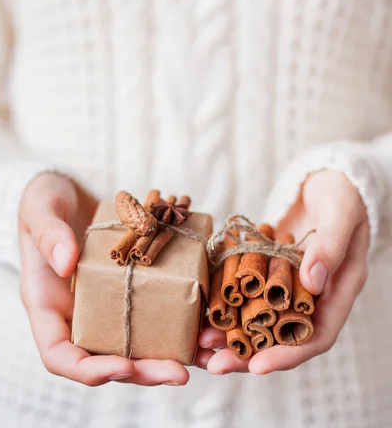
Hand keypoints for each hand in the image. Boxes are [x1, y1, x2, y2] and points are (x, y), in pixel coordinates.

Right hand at [19, 172, 209, 385]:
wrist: (73, 191)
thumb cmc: (46, 201)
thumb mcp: (40, 209)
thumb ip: (48, 234)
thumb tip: (66, 262)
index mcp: (49, 306)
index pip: (61, 355)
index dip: (89, 370)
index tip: (122, 366)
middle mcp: (80, 314)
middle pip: (108, 358)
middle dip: (145, 371)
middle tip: (179, 372)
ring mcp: (110, 303)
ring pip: (139, 344)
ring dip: (173, 354)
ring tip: (206, 356)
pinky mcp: (136, 287)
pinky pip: (159, 311)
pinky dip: (184, 322)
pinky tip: (210, 323)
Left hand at [199, 170, 368, 374]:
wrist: (328, 178)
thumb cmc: (342, 193)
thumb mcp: (340, 214)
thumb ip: (330, 246)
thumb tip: (314, 281)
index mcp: (340, 288)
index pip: (316, 335)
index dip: (288, 354)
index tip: (257, 366)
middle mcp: (315, 293)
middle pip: (283, 335)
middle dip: (249, 352)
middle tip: (213, 364)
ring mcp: (291, 282)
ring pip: (262, 317)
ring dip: (233, 331)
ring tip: (201, 341)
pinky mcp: (272, 269)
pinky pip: (250, 290)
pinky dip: (229, 300)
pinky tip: (204, 307)